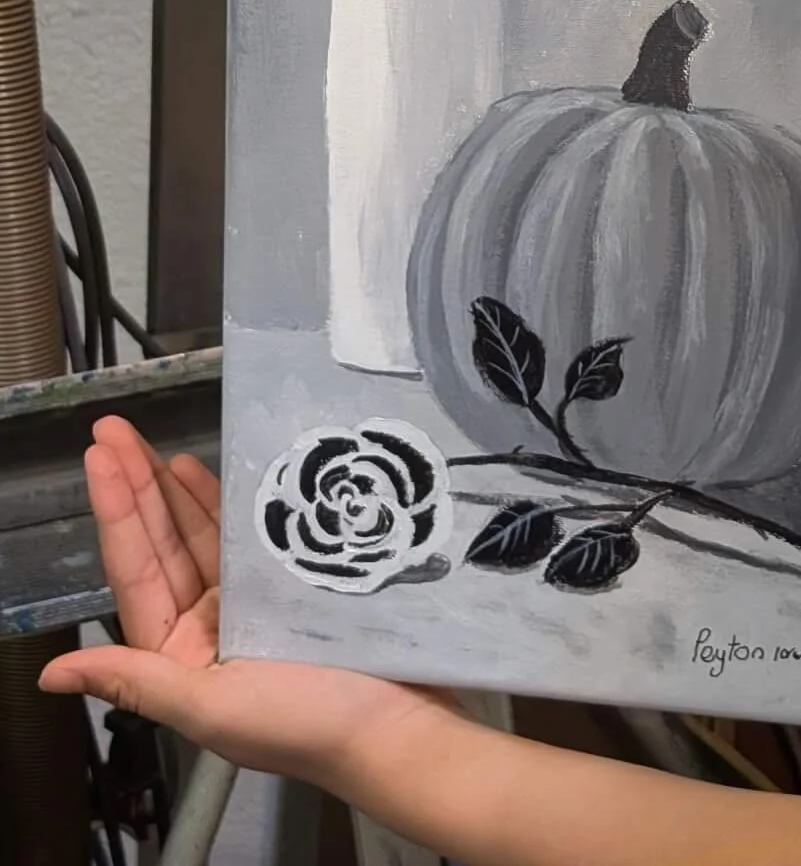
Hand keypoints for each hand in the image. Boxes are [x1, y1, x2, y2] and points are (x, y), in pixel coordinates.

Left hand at [38, 417, 453, 788]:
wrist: (395, 724)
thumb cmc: (304, 722)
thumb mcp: (210, 709)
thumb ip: (136, 681)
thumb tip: (50, 676)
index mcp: (181, 658)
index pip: (136, 574)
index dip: (116, 513)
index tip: (98, 460)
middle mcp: (208, 626)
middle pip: (160, 546)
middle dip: (135, 488)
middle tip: (110, 431)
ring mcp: (249, 602)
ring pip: (197, 535)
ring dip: (170, 490)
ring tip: (145, 444)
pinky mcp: (291, 584)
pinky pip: (246, 536)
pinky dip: (221, 502)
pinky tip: (199, 470)